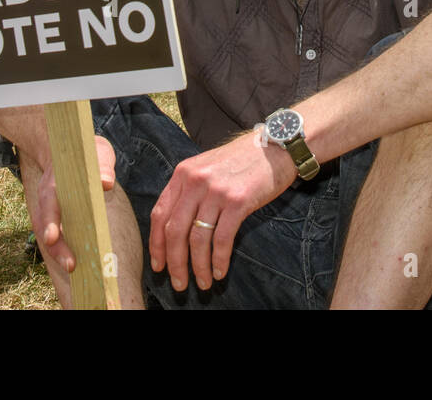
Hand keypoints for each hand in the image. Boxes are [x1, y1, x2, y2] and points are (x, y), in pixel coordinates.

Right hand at [34, 134, 115, 271]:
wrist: (67, 149)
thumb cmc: (84, 152)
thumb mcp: (97, 151)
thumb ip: (102, 165)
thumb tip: (106, 183)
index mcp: (54, 183)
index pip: (49, 203)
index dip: (50, 221)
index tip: (52, 237)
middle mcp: (47, 199)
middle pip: (45, 227)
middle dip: (56, 247)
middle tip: (72, 265)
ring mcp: (48, 209)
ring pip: (47, 235)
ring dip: (59, 253)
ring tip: (75, 269)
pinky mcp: (56, 217)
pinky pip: (56, 235)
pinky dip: (63, 249)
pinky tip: (77, 262)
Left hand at [148, 130, 294, 291]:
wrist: (275, 147)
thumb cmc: (241, 160)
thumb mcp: (206, 167)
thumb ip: (189, 191)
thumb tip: (176, 228)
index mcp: (183, 174)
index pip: (160, 214)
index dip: (156, 244)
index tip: (158, 265)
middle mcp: (195, 181)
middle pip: (175, 231)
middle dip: (175, 263)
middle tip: (179, 284)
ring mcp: (216, 191)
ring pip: (198, 239)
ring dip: (198, 267)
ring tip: (203, 283)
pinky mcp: (238, 201)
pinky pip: (222, 239)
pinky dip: (219, 260)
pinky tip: (220, 271)